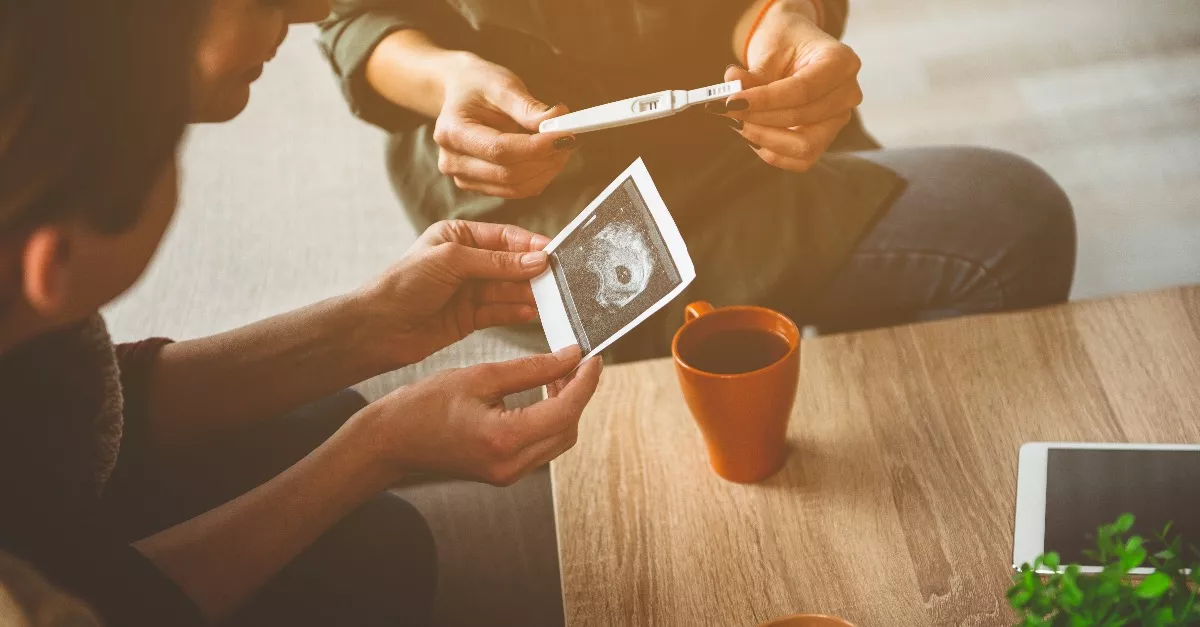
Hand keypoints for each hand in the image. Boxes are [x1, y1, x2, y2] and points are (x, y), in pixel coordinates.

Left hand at [358, 220, 551, 368]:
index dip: (529, 244)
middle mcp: (466, 262)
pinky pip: (500, 311)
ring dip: (528, 294)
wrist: (377, 328)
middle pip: (510, 264)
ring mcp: (469, 291)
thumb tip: (537, 259)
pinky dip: (516, 312)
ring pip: (508, 289)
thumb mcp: (452, 262)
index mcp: (458, 237)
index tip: (553, 253)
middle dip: (532, 272)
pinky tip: (532, 312)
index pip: (503, 237)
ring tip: (550, 299)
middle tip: (558, 279)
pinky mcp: (470, 317)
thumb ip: (497, 262)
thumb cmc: (404, 285)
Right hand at [361, 346, 602, 484]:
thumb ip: (530, 368)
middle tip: (575, 360)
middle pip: (568, 429)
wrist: (391, 441)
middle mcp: (510, 465)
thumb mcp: (479, 376)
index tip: (594, 357)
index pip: (565, 411)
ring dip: (566, 407)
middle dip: (578, 394)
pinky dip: (550, 419)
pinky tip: (543, 393)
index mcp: (502, 440)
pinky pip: (542, 446)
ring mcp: (508, 474)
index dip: (586, 383)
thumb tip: (570, 357)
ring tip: (560, 373)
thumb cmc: (424, 406)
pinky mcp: (504, 472)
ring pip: (559, 440)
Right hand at [434, 54, 576, 198]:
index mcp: (451, 132)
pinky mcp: (479, 186)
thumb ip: (528, 107)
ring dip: (546, 171)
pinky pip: (515, 190)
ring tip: (562, 147)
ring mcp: (464, 178)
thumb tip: (558, 119)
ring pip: (515, 187)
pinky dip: (538, 177)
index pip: (500, 150)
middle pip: (508, 174)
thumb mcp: (502, 85)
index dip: (536, 147)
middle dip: (545, 159)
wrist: (460, 92)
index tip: (564, 136)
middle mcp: (452, 161)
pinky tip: (549, 158)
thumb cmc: (478, 85)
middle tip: (569, 140)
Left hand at [711, 0, 862, 171]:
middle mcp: (847, 93)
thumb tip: (731, 84)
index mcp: (841, 62)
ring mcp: (839, 119)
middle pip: (801, 117)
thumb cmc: (786, 43)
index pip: (802, 90)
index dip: (764, 100)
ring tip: (737, 122)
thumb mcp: (769, 49)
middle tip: (726, 110)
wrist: (797, 48)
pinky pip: (801, 160)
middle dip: (758, 118)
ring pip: (803, 146)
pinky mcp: (826, 138)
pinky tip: (752, 133)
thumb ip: (752, 74)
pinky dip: (772, 152)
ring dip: (764, 138)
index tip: (731, 101)